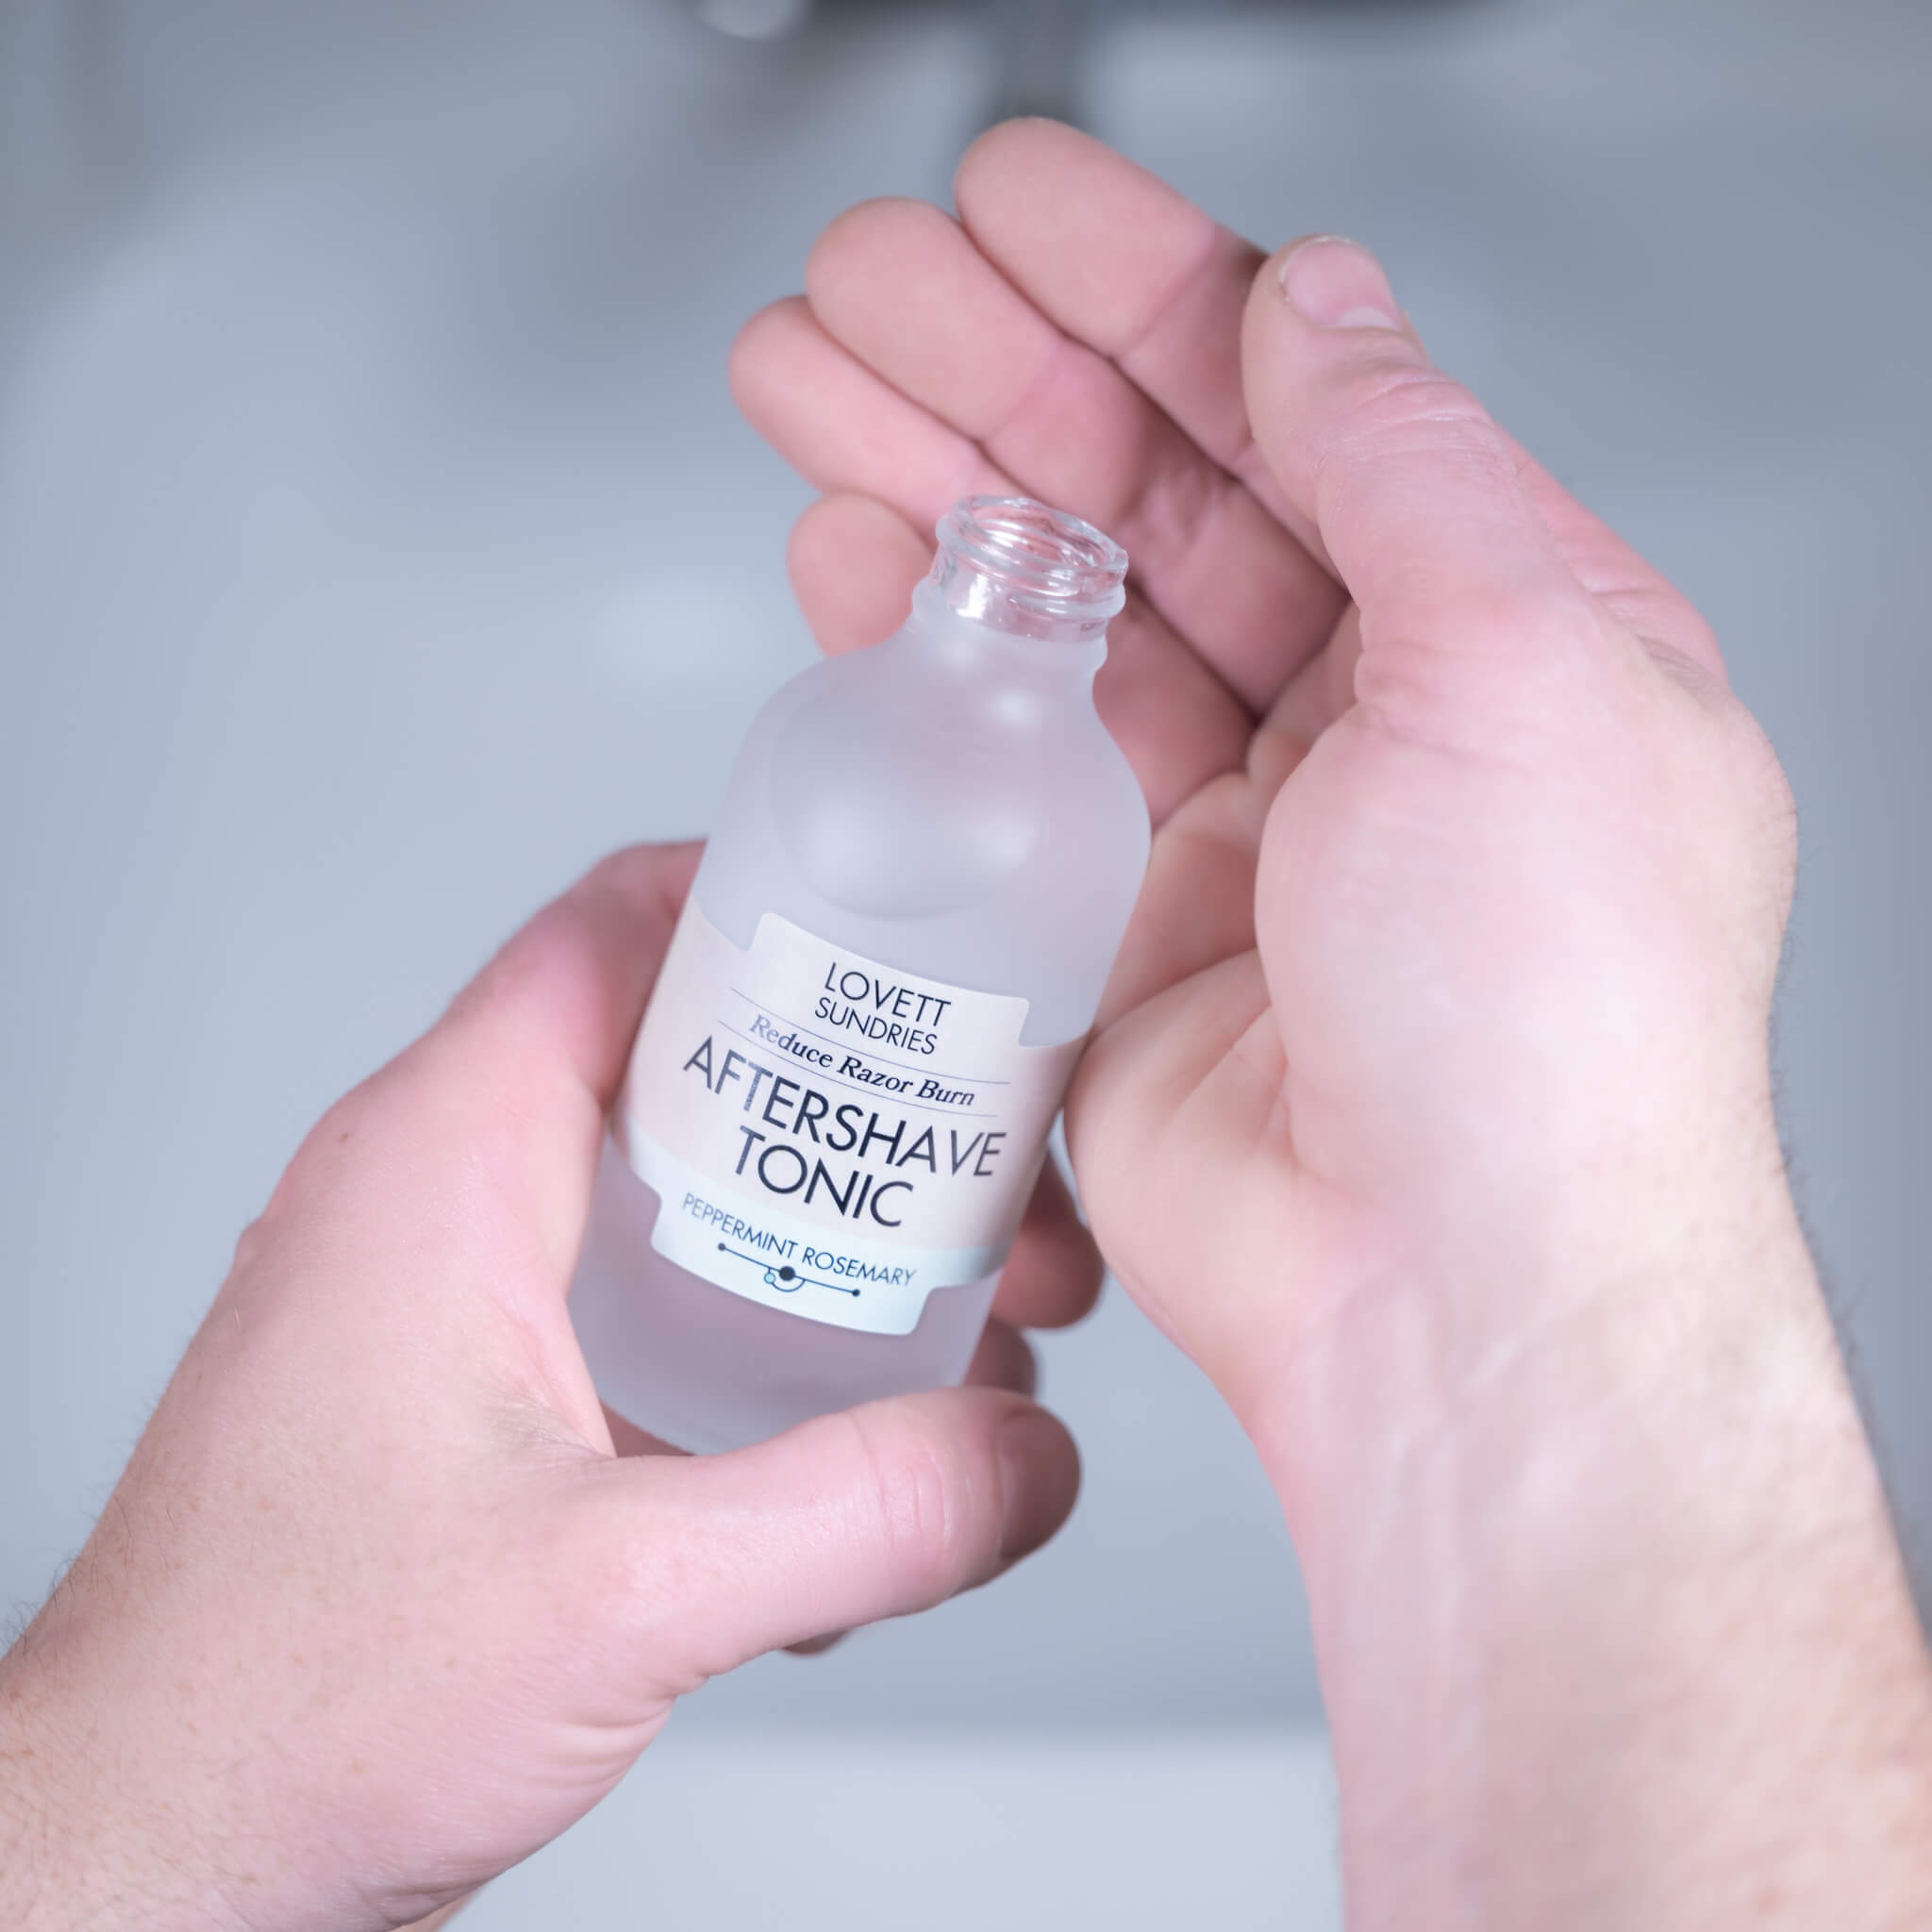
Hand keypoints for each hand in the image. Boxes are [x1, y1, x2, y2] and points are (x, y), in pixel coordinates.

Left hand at [0, 845, 1085, 1931]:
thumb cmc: (272, 1705)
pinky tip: (845, 1451)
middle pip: (683, 1062)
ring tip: (961, 1318)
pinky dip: (760, 1336)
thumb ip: (854, 1518)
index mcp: (441, 1161)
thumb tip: (1024, 1457)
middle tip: (989, 1173)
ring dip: (823, 1240)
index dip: (776, 902)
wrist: (146, 1852)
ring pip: (674, 1192)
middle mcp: (438, 1199)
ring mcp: (452, 1296)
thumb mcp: (613, 1597)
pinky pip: (645, 1303)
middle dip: (857, 1114)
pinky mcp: (475, 1394)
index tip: (915, 939)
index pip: (618, 929)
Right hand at [732, 121, 1931, 1922]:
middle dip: (996, 369)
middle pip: (1149, 492)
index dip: (1151, 286)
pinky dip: (914, 653)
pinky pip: (995, 758)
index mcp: (1486, 639)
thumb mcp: (1530, 669)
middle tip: (870, 282)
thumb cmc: (1551, 1029)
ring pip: (1052, 610)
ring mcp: (1224, 826)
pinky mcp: (1110, 928)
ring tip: (813, 380)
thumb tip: (1324, 308)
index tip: (1022, 206)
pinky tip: (847, 563)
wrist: (1446, 1296)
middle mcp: (1357, 724)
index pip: (1297, 407)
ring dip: (930, 483)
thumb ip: (1408, 464)